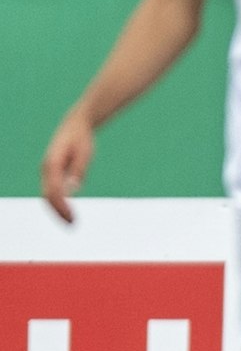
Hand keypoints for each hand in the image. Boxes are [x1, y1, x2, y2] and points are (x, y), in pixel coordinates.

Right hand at [40, 110, 94, 224]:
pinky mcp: (52, 172)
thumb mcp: (85, 153)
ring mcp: (47, 171)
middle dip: (58, 211)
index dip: (61, 206)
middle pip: (47, 196)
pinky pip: (51, 191)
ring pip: (47, 195)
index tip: (72, 218)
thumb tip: (73, 189)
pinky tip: (68, 211)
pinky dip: (58, 202)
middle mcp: (46, 169)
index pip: (53, 192)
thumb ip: (78, 170)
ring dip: (57, 209)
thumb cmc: (82, 139)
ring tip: (71, 221)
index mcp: (52, 165)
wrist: (75, 125)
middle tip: (72, 224)